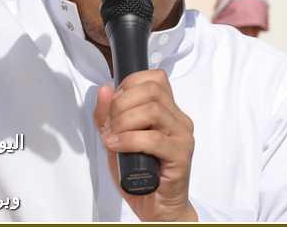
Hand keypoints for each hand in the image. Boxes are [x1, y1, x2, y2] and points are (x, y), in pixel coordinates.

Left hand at [94, 70, 197, 221]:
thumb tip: (104, 89)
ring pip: (152, 110)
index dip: (130, 84)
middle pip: (152, 90)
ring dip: (124, 122)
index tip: (114, 103)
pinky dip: (129, 140)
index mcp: (168, 110)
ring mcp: (182, 136)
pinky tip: (117, 147)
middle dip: (122, 104)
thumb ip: (108, 116)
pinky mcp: (181, 155)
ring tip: (113, 138)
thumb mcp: (115, 139)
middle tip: (110, 124)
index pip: (155, 78)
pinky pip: (153, 138)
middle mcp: (179, 119)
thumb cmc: (138, 174)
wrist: (157, 208)